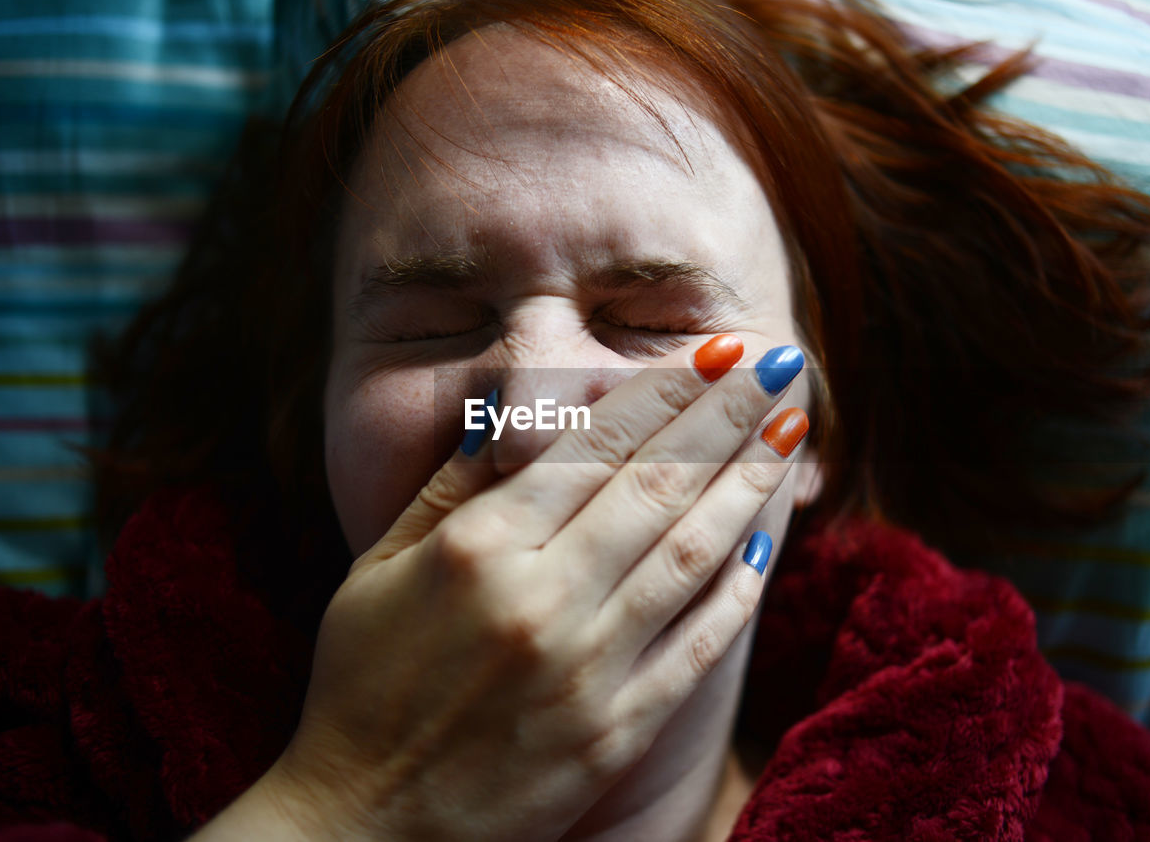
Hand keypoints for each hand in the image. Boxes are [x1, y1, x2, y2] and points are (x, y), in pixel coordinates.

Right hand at [203, 335, 808, 841]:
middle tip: (781, 369)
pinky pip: (694, 647)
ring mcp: (585, 670)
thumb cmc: (359, 687)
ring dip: (749, 486)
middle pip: (657, 486)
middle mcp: (540, 601)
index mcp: (477, 550)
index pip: (592, 447)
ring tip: (789, 434)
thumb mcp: (377, 570)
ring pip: (689, 555)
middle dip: (728, 418)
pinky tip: (765, 543)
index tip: (716, 355)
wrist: (365, 825)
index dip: (664, 393)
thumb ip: (450, 487)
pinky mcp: (615, 731)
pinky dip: (735, 592)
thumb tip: (507, 412)